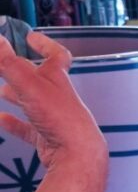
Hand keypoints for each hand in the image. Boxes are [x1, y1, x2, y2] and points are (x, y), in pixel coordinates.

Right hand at [0, 32, 106, 171]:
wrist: (76, 154)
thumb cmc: (57, 115)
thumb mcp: (30, 84)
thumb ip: (10, 63)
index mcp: (58, 79)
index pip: (57, 56)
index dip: (45, 44)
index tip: (31, 37)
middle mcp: (58, 97)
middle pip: (40, 80)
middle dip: (22, 71)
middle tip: (5, 66)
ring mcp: (54, 119)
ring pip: (33, 103)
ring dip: (18, 96)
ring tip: (2, 92)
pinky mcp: (48, 138)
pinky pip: (28, 128)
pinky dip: (15, 123)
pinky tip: (2, 120)